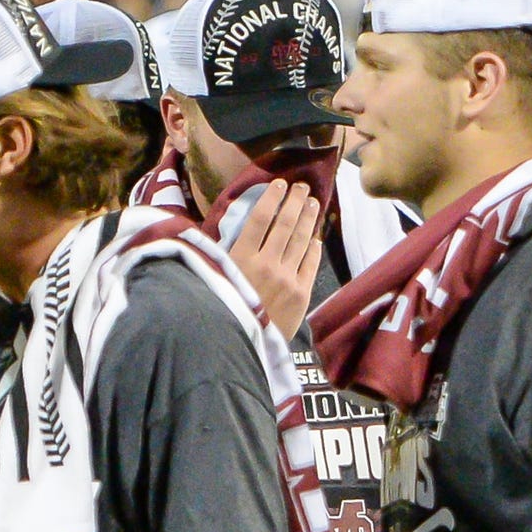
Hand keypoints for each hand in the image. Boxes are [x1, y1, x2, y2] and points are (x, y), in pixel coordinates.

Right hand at [233, 179, 325, 335]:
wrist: (240, 347)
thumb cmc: (223, 308)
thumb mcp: (216, 276)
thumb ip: (226, 252)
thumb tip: (236, 225)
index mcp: (241, 258)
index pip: (261, 217)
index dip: (272, 196)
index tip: (279, 183)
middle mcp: (267, 265)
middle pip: (285, 224)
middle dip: (295, 201)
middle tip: (303, 186)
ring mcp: (287, 279)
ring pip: (301, 240)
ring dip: (308, 218)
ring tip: (313, 202)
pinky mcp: (301, 294)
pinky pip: (310, 263)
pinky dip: (313, 247)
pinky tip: (315, 236)